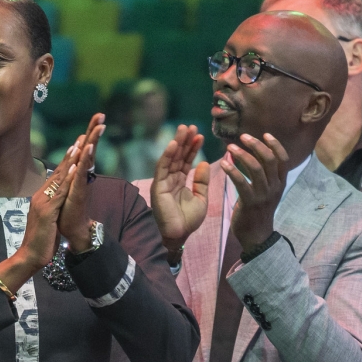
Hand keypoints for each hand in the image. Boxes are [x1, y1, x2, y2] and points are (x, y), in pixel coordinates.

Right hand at [0, 143, 82, 293]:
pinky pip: (59, 193)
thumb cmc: (41, 240)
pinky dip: (67, 180)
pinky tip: (74, 169)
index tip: (77, 145)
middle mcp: (40, 196)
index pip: (56, 175)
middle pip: (58, 171)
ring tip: (79, 145)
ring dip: (69, 161)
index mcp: (41, 197)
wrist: (30, 256)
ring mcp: (43, 203)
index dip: (67, 160)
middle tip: (81, 136)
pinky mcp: (47, 212)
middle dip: (70, 154)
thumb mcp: (48, 219)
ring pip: (59, 179)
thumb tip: (57, 200)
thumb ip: (51, 206)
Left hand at [59, 114, 106, 250]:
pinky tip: (88, 148)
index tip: (96, 117)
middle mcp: (82, 174)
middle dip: (94, 131)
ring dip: (92, 141)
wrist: (72, 230)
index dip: (90, 133)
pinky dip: (84, 160)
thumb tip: (75, 162)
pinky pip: (81, 173)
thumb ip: (72, 174)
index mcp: (79, 172)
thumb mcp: (68, 187)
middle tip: (101, 114)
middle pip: (89, 148)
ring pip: (87, 158)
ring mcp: (81, 182)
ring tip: (98, 126)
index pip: (85, 148)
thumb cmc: (69, 210)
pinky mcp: (78, 191)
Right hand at [150, 124, 208, 258]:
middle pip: (178, 156)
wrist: (179, 235)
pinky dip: (167, 155)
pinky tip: (174, 144)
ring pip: (170, 158)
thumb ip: (202, 181)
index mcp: (180, 182)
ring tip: (184, 129)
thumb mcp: (201, 198)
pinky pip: (162, 167)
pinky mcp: (158, 186)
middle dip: (185, 141)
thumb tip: (203, 162)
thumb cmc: (188, 220)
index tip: (200, 135)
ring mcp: (163, 182)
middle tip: (191, 126)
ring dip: (177, 143)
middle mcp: (171, 179)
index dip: (193, 148)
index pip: (186, 161)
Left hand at [222, 133, 288, 251]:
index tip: (265, 134)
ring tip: (230, 147)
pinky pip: (242, 183)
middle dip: (256, 145)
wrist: (257, 235)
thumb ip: (265, 175)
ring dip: (242, 155)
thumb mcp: (267, 191)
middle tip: (243, 136)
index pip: (283, 158)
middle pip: (269, 160)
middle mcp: (275, 187)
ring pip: (256, 168)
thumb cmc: (258, 211)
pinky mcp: (251, 202)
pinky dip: (232, 171)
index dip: (275, 145)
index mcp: (281, 182)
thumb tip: (256, 155)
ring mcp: (264, 195)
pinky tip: (223, 164)